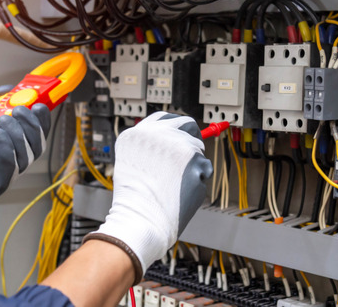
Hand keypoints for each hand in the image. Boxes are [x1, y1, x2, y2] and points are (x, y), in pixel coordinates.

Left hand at [0, 85, 50, 225]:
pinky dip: (6, 151)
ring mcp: (6, 174)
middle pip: (37, 146)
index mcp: (14, 142)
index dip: (42, 120)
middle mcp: (14, 159)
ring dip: (16, 135)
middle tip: (17, 111)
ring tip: (0, 122)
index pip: (38, 133)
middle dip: (30, 126)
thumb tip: (13, 89)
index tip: (39, 105)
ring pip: (26, 157)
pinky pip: (9, 170)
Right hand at [84, 112, 212, 283]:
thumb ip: (152, 147)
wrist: (141, 220)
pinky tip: (183, 191)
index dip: (176, 126)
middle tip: (191, 155)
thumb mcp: (133, 162)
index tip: (182, 133)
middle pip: (187, 125)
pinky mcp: (194, 160)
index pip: (164, 118)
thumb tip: (177, 140)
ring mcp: (177, 145)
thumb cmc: (135, 200)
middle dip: (193, 138)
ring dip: (193, 165)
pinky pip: (205, 168)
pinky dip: (199, 180)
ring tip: (175, 185)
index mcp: (137, 133)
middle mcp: (157, 134)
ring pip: (198, 149)